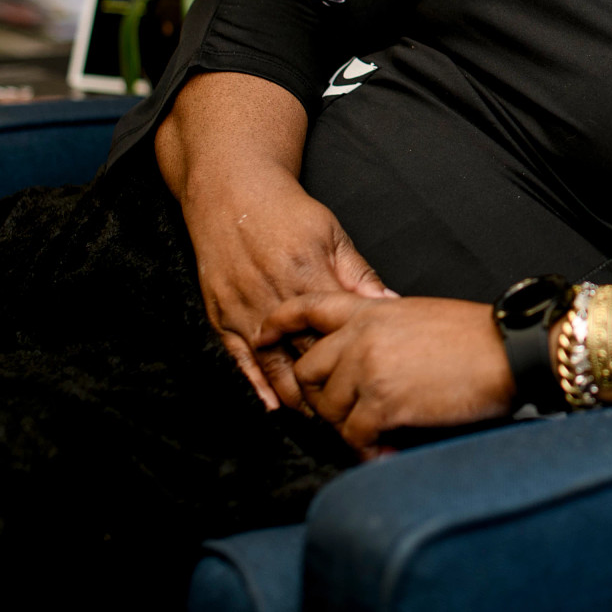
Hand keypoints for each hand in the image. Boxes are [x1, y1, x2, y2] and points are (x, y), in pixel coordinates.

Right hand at [154, 69, 390, 411]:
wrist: (230, 192)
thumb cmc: (287, 211)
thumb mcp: (331, 234)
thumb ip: (358, 274)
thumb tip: (390, 303)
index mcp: (307, 277)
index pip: (337, 333)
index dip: (355, 363)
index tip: (377, 385)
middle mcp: (273, 297)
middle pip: (305, 356)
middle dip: (329, 389)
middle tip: (353, 415)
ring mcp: (244, 308)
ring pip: (272, 365)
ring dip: (296, 395)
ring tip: (321, 419)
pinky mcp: (220, 314)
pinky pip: (239, 359)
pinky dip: (256, 384)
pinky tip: (273, 407)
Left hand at [256, 294, 512, 456]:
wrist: (509, 350)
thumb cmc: (476, 337)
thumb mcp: (418, 317)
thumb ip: (381, 330)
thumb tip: (362, 359)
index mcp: (370, 310)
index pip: (307, 308)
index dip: (278, 323)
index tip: (263, 336)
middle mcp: (361, 336)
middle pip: (307, 371)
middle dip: (318, 400)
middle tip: (343, 417)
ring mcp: (368, 369)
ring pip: (327, 409)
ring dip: (347, 429)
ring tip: (373, 438)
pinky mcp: (382, 402)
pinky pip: (354, 436)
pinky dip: (367, 451)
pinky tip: (386, 452)